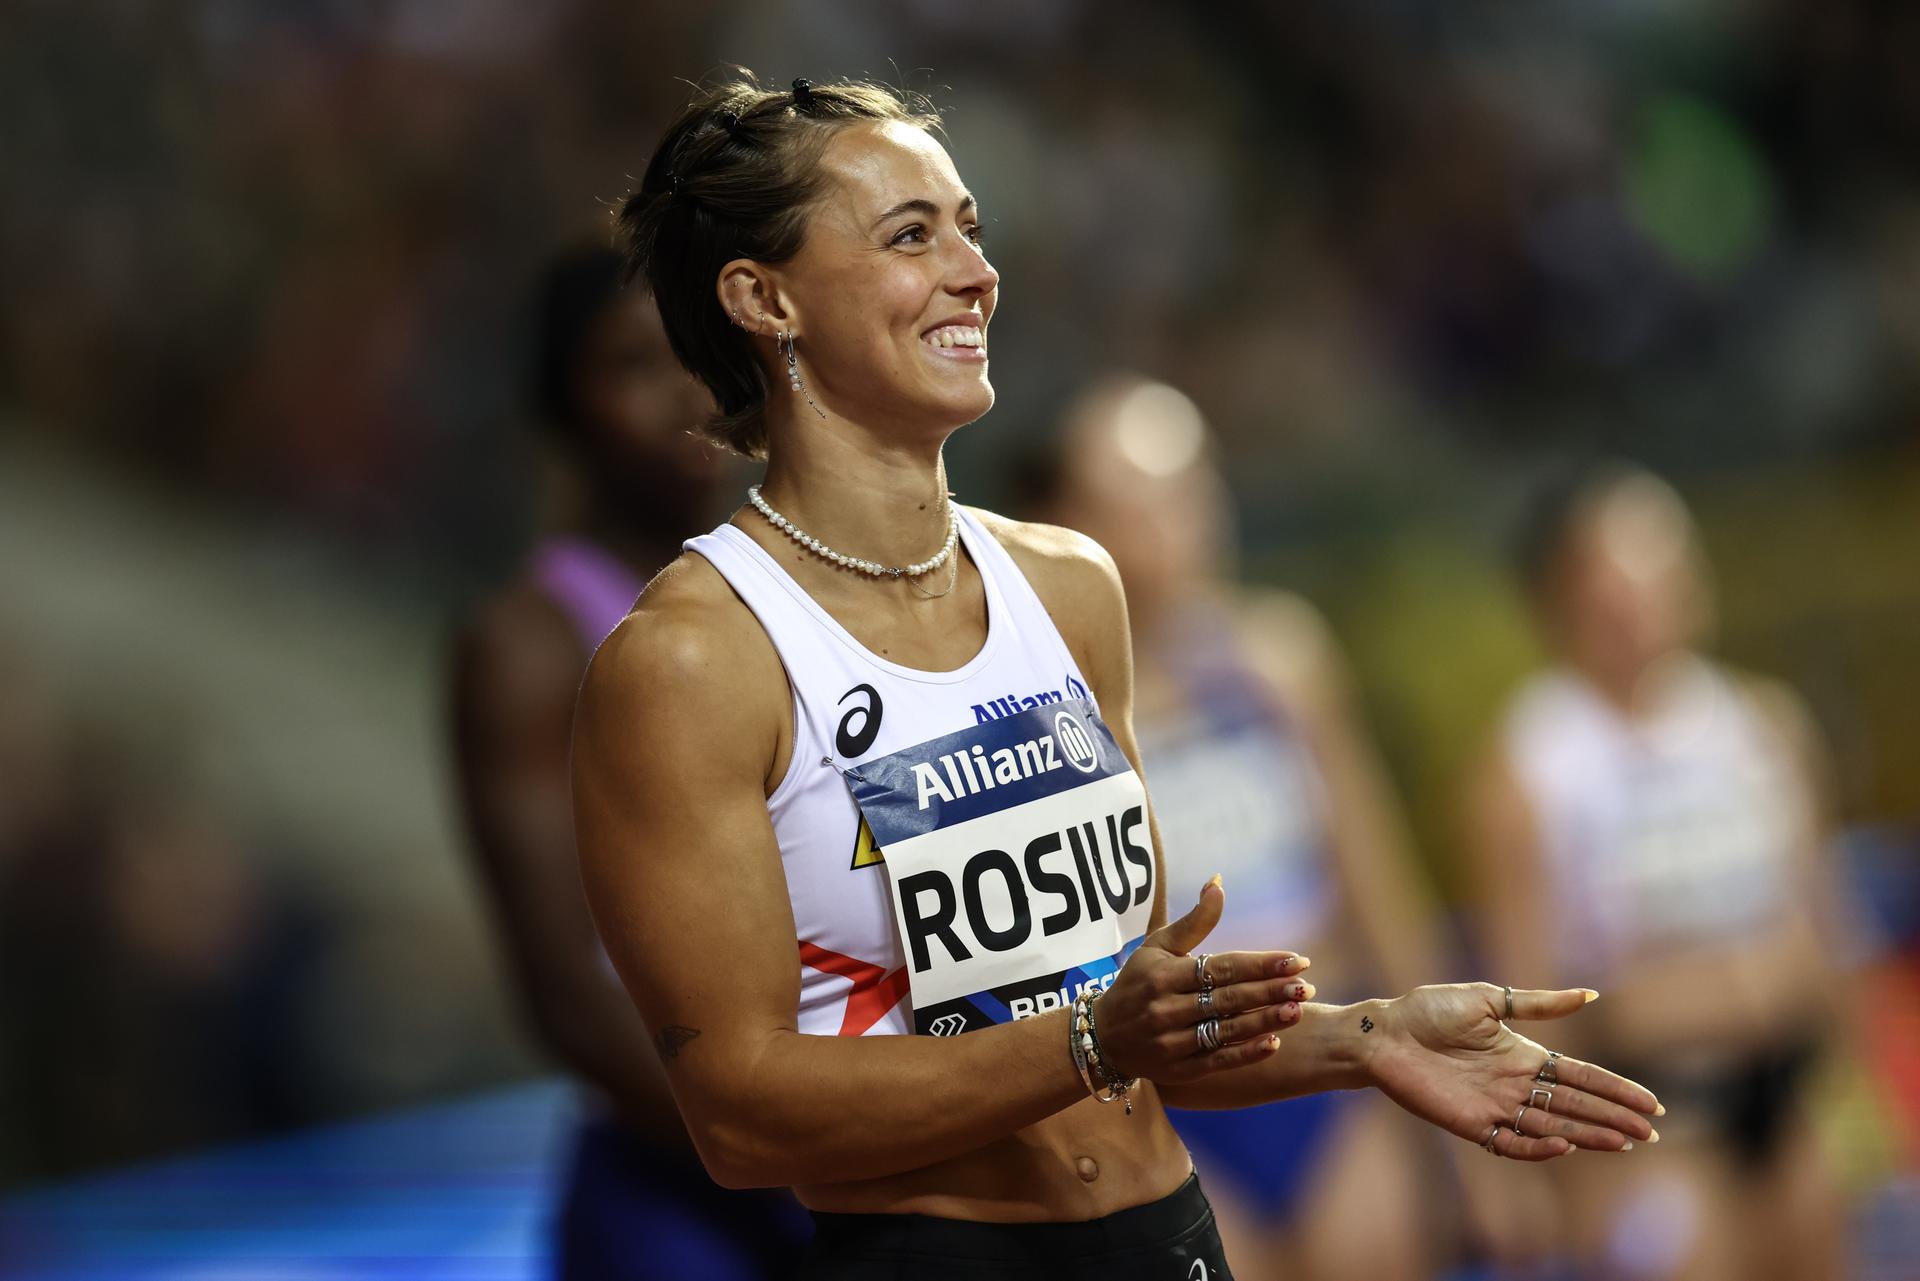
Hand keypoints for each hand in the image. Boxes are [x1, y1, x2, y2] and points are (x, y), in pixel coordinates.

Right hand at [1093, 876, 1312, 1083]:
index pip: (1221, 968)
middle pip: (1228, 998)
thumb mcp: (1157, 947)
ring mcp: (1172, 1042)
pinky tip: (1273, 1043)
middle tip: (1306, 985)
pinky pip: (1217, 1061)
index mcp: (1165, 974)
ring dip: (1265, 1020)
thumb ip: (1194, 921)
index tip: (1295, 960)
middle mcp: (1167, 1008)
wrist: (1103, 1037)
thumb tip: (1219, 882)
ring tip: (1298, 1010)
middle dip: (1270, 991)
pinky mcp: (1179, 1070)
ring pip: (1226, 1030)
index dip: (1260, 964)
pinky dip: (1246, 1053)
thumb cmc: (1137, 983)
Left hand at [1364, 983, 1660, 1160]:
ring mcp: (1497, 1107)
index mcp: (1524, 1055)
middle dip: (1613, 1118)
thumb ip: (1537, 1003)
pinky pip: (1512, 1144)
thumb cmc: (1429, 1010)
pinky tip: (1564, 1144)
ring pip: (1553, 1127)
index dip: (1615, 1090)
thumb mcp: (1486, 999)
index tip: (1651, 1104)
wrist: (1384, 1032)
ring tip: (1622, 1143)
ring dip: (1587, 1135)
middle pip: (1576, 1106)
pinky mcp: (1472, 1125)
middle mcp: (1517, 1085)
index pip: (1581, 1076)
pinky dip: (1538, 1148)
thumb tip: (1591, 995)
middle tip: (1649, 1133)